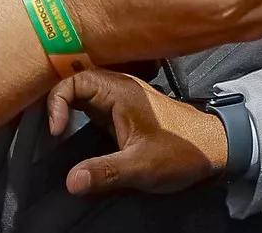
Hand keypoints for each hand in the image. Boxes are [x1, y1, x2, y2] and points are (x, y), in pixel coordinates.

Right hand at [48, 69, 225, 194]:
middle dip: (55, 102)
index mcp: (121, 91)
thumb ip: (105, 172)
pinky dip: (76, 113)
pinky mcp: (123, 112)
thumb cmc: (180, 152)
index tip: (56, 131)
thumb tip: (70, 181)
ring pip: (83, 94)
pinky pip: (92, 105)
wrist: (213, 148)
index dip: (57, 102)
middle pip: (75, 83)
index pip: (75, 80)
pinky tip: (69, 130)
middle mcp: (119, 88)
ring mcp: (121, 99)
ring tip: (53, 131)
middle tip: (48, 130)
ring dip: (65, 107)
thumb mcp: (141, 166)